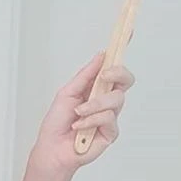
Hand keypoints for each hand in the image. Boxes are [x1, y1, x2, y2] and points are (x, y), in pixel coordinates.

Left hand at [27, 53, 133, 176]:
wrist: (52, 148)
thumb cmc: (57, 123)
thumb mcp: (67, 92)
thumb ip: (86, 75)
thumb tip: (101, 56)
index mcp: (96, 88)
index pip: (113, 68)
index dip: (122, 51)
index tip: (128, 32)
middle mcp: (106, 100)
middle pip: (126, 80)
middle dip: (117, 74)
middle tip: (104, 77)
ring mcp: (110, 116)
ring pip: (116, 100)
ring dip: (94, 105)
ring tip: (78, 113)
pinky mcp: (111, 132)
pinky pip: (108, 119)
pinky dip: (90, 121)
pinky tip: (79, 127)